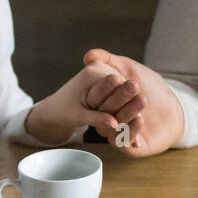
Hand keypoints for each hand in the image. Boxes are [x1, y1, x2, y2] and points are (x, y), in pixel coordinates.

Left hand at [24, 61, 141, 144]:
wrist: (55, 109)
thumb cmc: (63, 111)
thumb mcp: (77, 116)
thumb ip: (96, 118)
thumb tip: (114, 124)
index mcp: (91, 74)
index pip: (116, 82)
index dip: (126, 98)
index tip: (136, 115)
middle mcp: (100, 71)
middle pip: (123, 85)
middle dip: (132, 102)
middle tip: (142, 118)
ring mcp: (105, 77)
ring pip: (124, 91)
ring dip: (132, 107)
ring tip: (140, 125)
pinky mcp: (109, 86)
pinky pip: (121, 95)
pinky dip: (126, 109)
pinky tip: (134, 126)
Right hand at [82, 49, 184, 156]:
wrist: (173, 106)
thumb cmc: (150, 86)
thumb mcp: (129, 68)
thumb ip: (109, 60)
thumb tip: (87, 56)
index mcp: (102, 101)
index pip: (96, 97)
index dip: (104, 88)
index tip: (116, 77)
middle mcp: (106, 118)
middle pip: (104, 111)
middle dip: (118, 99)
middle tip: (133, 86)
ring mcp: (116, 133)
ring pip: (113, 127)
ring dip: (127, 113)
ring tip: (142, 100)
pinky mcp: (128, 147)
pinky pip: (123, 142)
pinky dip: (131, 130)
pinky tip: (140, 119)